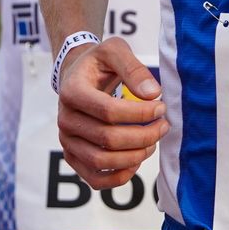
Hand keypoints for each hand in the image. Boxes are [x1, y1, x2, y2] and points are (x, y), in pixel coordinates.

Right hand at [56, 35, 168, 189]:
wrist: (77, 75)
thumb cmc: (98, 63)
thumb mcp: (114, 50)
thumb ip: (134, 68)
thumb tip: (153, 94)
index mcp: (72, 91)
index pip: (109, 111)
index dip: (140, 113)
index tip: (161, 108)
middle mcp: (65, 119)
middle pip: (107, 139)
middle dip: (143, 136)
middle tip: (163, 126)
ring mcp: (67, 141)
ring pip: (101, 161)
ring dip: (134, 156)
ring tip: (153, 142)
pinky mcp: (73, 157)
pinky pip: (94, 179)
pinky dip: (119, 176)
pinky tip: (136, 161)